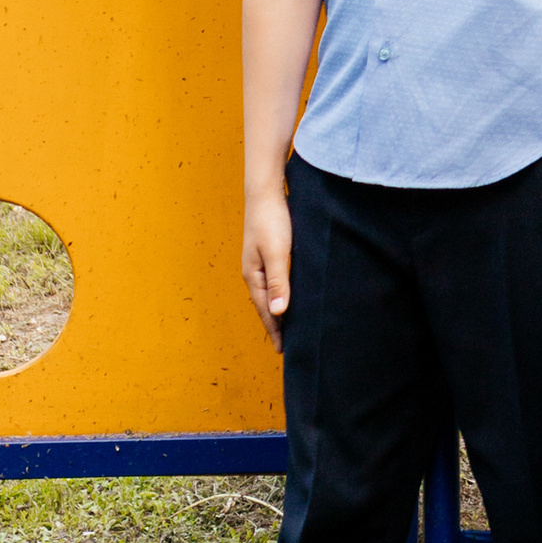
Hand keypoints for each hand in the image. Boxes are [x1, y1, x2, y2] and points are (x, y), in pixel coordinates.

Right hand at [240, 186, 293, 343]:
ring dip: (277, 311)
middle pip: (265, 306)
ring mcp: (259, 263)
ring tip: (287, 326)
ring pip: (269, 294)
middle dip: (274, 325)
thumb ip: (278, 282)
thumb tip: (278, 313)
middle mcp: (254, 272)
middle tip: (286, 345)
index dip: (275, 330)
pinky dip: (280, 295)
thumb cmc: (272, 221)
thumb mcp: (277, 253)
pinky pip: (273, 282)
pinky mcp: (268, 253)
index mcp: (253, 276)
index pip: (265, 311)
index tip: (282, 350)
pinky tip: (288, 296)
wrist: (266, 192)